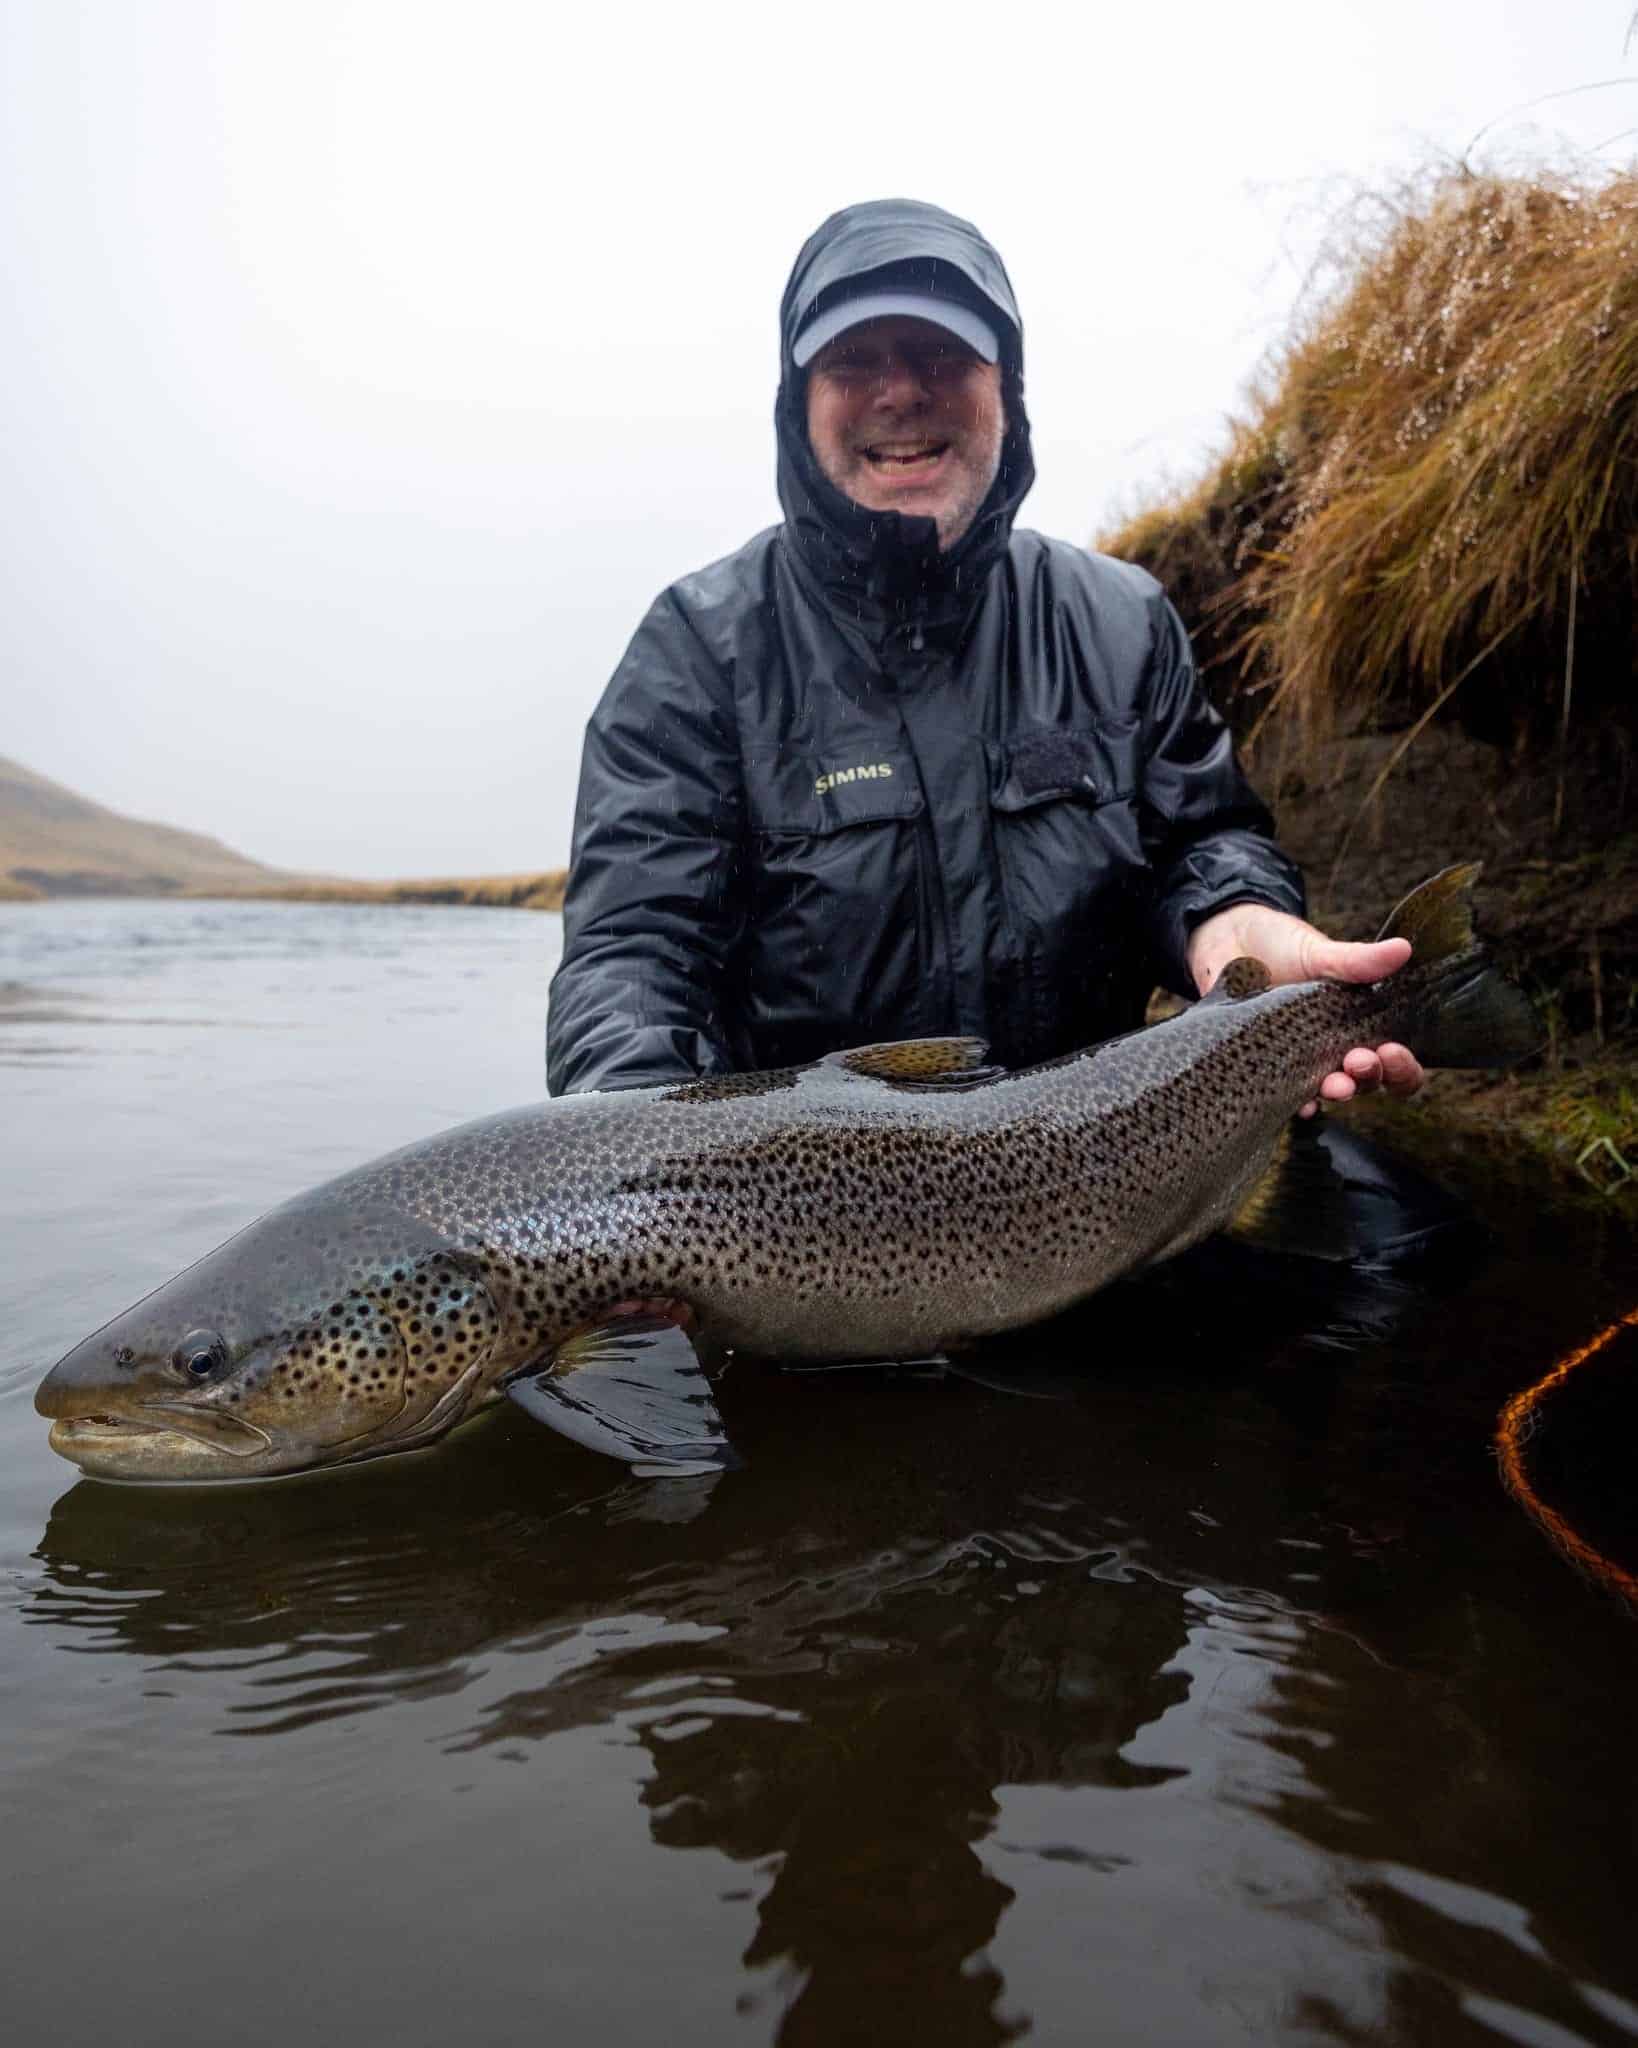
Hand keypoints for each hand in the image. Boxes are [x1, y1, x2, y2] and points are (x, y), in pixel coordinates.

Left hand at [1186, 902, 1425, 1117]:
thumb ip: (1358, 961)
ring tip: (1336, 1085)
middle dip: (1370, 1076)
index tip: (1391, 1050)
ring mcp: (1303, 1063)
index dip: (1402, 1066)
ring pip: (1330, 1090)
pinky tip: (1301, 1105)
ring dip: (1337, 1091)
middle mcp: (1336, 1051)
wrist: (1230, 943)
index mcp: (1360, 1026)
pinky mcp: (1268, 1069)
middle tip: (1359, 1061)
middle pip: (1368, 1081)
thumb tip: (1403, 949)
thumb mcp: (1320, 953)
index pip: (1395, 1061)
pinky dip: (1295, 1104)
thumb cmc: (1283, 948)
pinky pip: (1286, 1097)